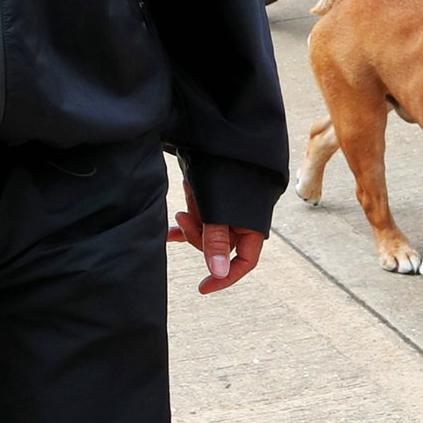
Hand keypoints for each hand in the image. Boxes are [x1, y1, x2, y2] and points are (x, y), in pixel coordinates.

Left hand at [166, 180, 264, 294]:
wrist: (222, 135)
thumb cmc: (226, 170)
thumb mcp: (218, 209)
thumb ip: (217, 241)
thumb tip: (217, 272)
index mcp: (252, 225)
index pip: (245, 262)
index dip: (226, 277)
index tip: (203, 287)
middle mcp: (241, 221)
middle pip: (220, 247)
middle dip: (199, 236)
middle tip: (183, 217)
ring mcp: (227, 211)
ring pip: (206, 232)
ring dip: (192, 223)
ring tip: (184, 202)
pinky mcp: (213, 201)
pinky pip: (199, 221)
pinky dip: (185, 224)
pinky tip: (169, 231)